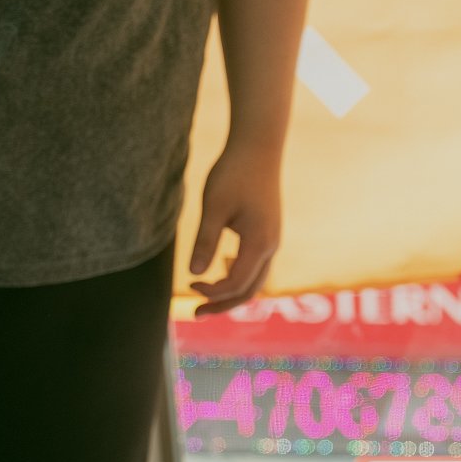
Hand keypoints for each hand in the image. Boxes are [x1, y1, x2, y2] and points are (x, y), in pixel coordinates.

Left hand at [188, 140, 281, 315]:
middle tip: (195, 313)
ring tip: (205, 295)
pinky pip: (256, 264)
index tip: (188, 285)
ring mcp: (272, 240)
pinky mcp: (267, 232)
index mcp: (260, 243)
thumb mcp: (213, 207)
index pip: (236, 283)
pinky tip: (220, 265)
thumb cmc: (234, 173)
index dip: (212, 291)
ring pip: (255, 279)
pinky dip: (238, 274)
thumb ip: (205, 241)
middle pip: (250, 290)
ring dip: (231, 292)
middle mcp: (271, 246)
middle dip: (223, 304)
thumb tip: (194, 275)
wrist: (259, 147)